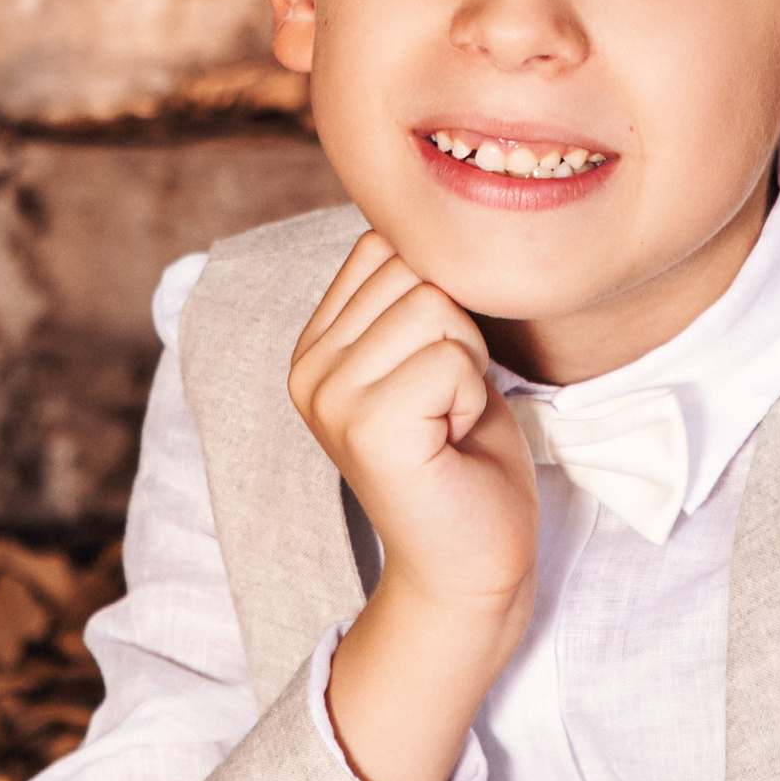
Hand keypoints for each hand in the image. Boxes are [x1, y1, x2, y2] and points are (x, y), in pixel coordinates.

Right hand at [288, 232, 539, 780]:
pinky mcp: (365, 425)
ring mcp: (329, 397)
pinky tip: (452, 442)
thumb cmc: (466, 460)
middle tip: (447, 407)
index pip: (387, 246)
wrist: (471, 564)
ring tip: (448, 422)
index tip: (436, 377)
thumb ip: (412, 294)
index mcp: (315, 345)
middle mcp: (307, 367)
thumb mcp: (433, 356)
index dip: (442, 302)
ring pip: (437, 306)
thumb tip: (441, 217)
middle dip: (459, 333)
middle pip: (416, 269)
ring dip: (468, 365)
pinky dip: (472, 397)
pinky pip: (451, 355)